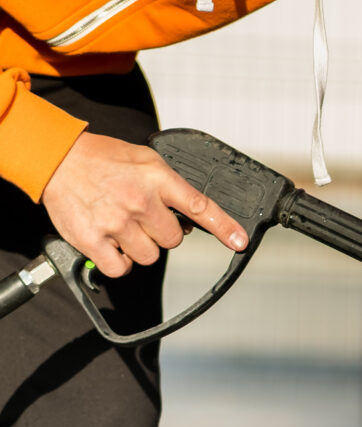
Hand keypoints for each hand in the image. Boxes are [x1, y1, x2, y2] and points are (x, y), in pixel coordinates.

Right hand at [42, 132, 247, 277]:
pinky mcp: (93, 240)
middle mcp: (139, 201)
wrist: (55, 158)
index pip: (200, 206)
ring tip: (123, 226)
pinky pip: (121, 268)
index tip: (239, 242)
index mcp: (157, 178)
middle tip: (142, 217)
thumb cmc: (102, 159)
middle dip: (162, 232)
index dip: (224, 227)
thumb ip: (171, 185)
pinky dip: (119, 261)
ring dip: (140, 247)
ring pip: (150, 256)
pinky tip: (112, 244)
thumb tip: (193, 217)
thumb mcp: (145, 159)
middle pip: (173, 240)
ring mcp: (116, 223)